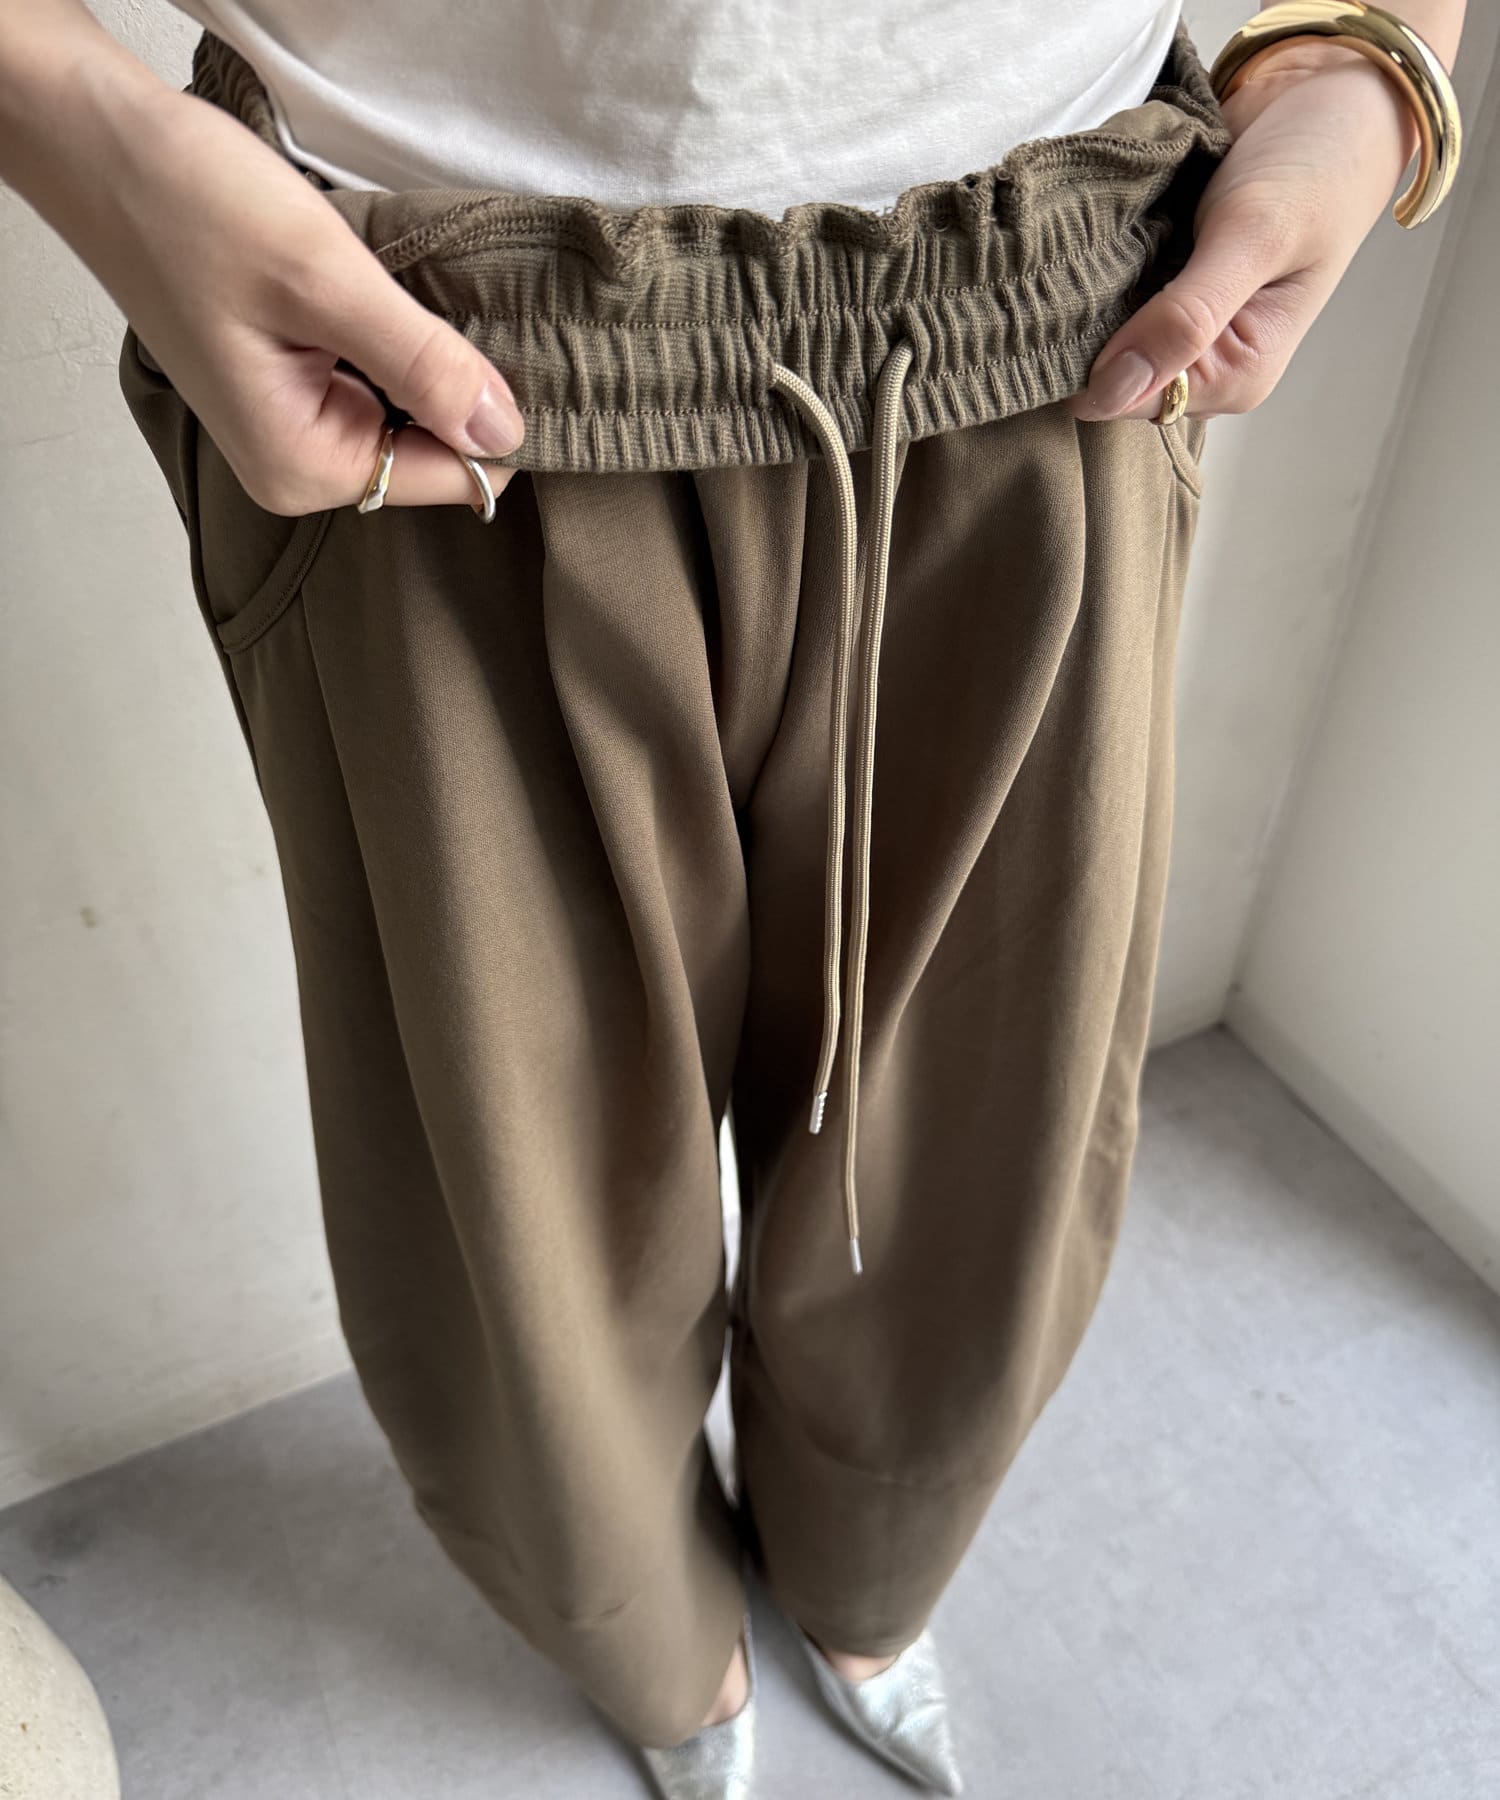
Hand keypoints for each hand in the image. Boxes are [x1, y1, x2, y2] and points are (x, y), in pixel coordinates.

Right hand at [10, 27, 523, 514]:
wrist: (101, 146)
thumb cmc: (190, 205)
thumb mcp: (323, 280)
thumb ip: (420, 364)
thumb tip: (504, 433)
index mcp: (303, 467)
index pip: (451, 479)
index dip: (492, 422)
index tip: (517, 350)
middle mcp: (299, 466)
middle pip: (434, 451)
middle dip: (458, 387)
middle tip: (470, 304)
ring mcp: (293, 427)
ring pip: (411, 412)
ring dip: (429, 359)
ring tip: (421, 291)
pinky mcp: (292, 383)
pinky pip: (379, 381)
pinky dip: (397, 340)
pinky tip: (389, 293)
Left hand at [1066, 43, 1423, 425]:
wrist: (1329, 96)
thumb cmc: (1313, 168)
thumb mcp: (1253, 237)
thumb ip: (1187, 317)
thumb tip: (1110, 391)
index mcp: (1236, 375)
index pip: (1132, 401)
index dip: (1089, 368)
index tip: (1062, 310)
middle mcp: (1205, 365)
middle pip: (1110, 376)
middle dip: (1082, 332)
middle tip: (1067, 270)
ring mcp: (1181, 329)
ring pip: (1102, 336)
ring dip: (1082, 299)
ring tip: (1076, 252)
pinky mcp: (1163, 289)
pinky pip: (1107, 297)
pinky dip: (1091, 272)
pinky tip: (1088, 243)